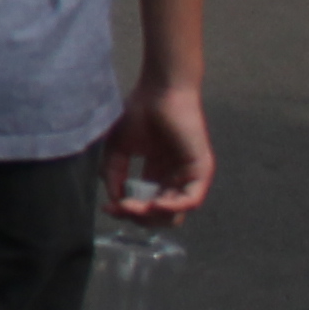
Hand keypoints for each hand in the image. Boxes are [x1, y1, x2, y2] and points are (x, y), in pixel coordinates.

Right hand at [105, 80, 213, 220]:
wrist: (159, 91)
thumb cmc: (138, 113)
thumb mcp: (117, 150)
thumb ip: (114, 175)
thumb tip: (115, 201)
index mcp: (158, 174)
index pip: (146, 206)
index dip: (127, 212)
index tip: (107, 208)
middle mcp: (175, 179)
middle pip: (161, 216)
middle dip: (139, 217)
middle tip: (122, 208)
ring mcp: (189, 176)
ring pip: (176, 213)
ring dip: (152, 216)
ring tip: (133, 207)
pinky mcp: (201, 170)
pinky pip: (192, 199)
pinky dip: (173, 207)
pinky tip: (154, 204)